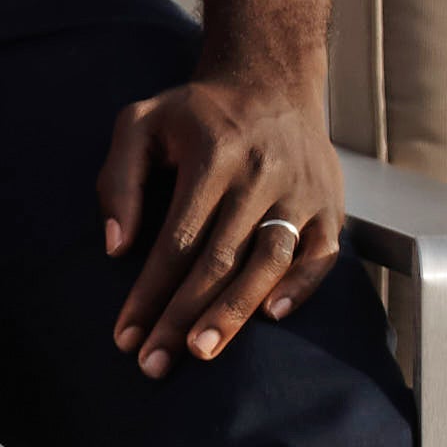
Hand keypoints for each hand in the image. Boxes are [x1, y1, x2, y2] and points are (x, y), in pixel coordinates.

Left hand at [94, 75, 341, 368]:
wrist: (271, 82)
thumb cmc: (196, 114)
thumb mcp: (141, 124)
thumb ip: (118, 180)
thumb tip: (115, 248)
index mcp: (214, 154)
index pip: (177, 239)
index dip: (150, 292)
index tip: (125, 336)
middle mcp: (262, 174)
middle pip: (220, 260)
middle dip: (183, 317)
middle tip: (154, 364)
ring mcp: (302, 191)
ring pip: (269, 262)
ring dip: (234, 313)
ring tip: (200, 352)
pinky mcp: (330, 206)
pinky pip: (321, 257)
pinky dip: (300, 288)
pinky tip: (270, 318)